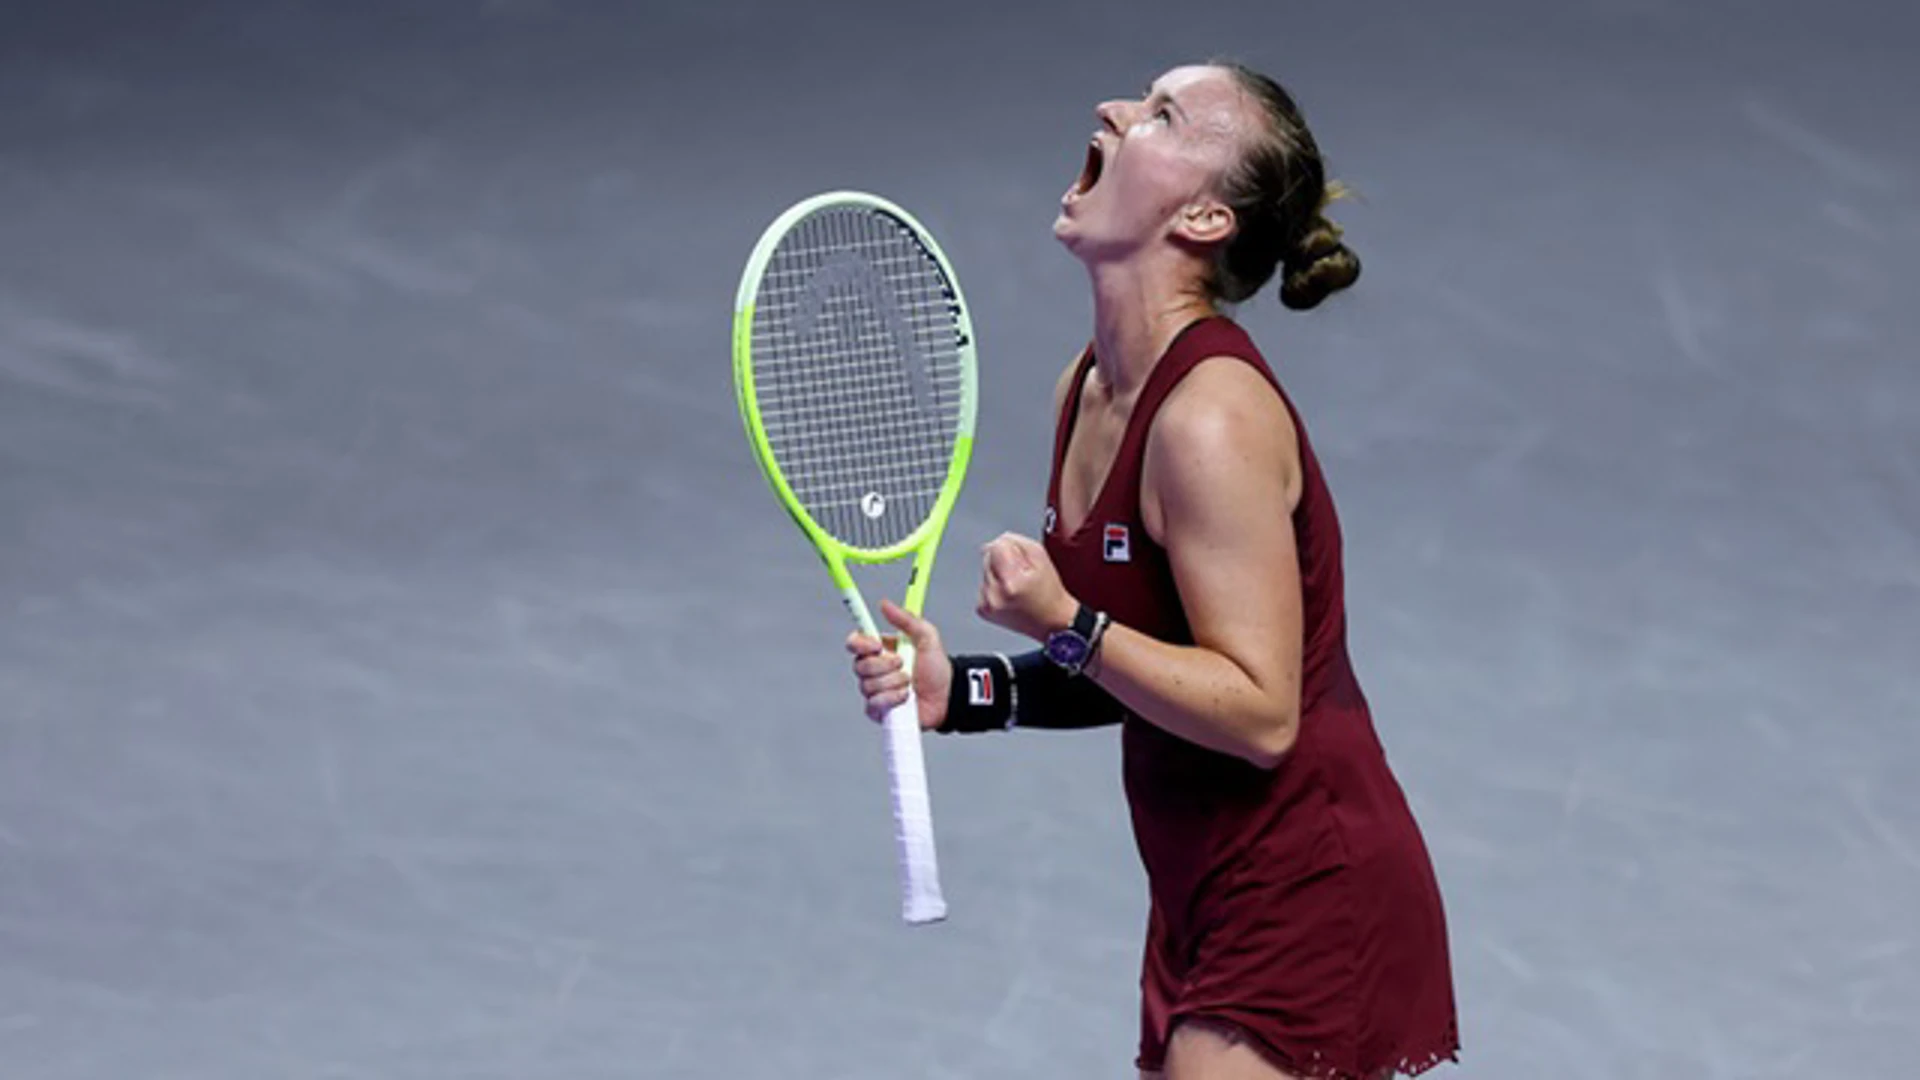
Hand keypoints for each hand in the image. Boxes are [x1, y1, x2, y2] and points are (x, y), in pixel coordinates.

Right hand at [845, 599, 950, 730]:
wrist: (947, 695)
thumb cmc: (936, 667)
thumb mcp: (926, 636)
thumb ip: (906, 619)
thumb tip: (884, 604)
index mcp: (879, 650)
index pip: (854, 643)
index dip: (861, 644)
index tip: (877, 646)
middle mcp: (872, 670)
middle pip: (860, 666)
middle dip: (885, 666)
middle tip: (903, 664)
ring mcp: (874, 690)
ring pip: (868, 686)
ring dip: (894, 683)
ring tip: (910, 683)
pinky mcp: (878, 709)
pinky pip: (875, 704)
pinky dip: (893, 699)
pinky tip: (906, 697)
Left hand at [976, 532, 1076, 642]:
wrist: (1052, 623)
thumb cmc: (1050, 593)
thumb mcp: (1041, 558)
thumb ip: (1016, 542)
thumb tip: (995, 542)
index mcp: (1011, 582)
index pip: (997, 546)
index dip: (1012, 549)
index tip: (1023, 562)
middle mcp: (996, 595)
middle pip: (988, 557)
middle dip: (1003, 561)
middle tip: (1022, 576)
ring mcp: (988, 604)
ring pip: (985, 571)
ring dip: (998, 574)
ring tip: (1017, 587)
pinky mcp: (984, 610)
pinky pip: (983, 586)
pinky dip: (994, 587)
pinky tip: (1009, 595)